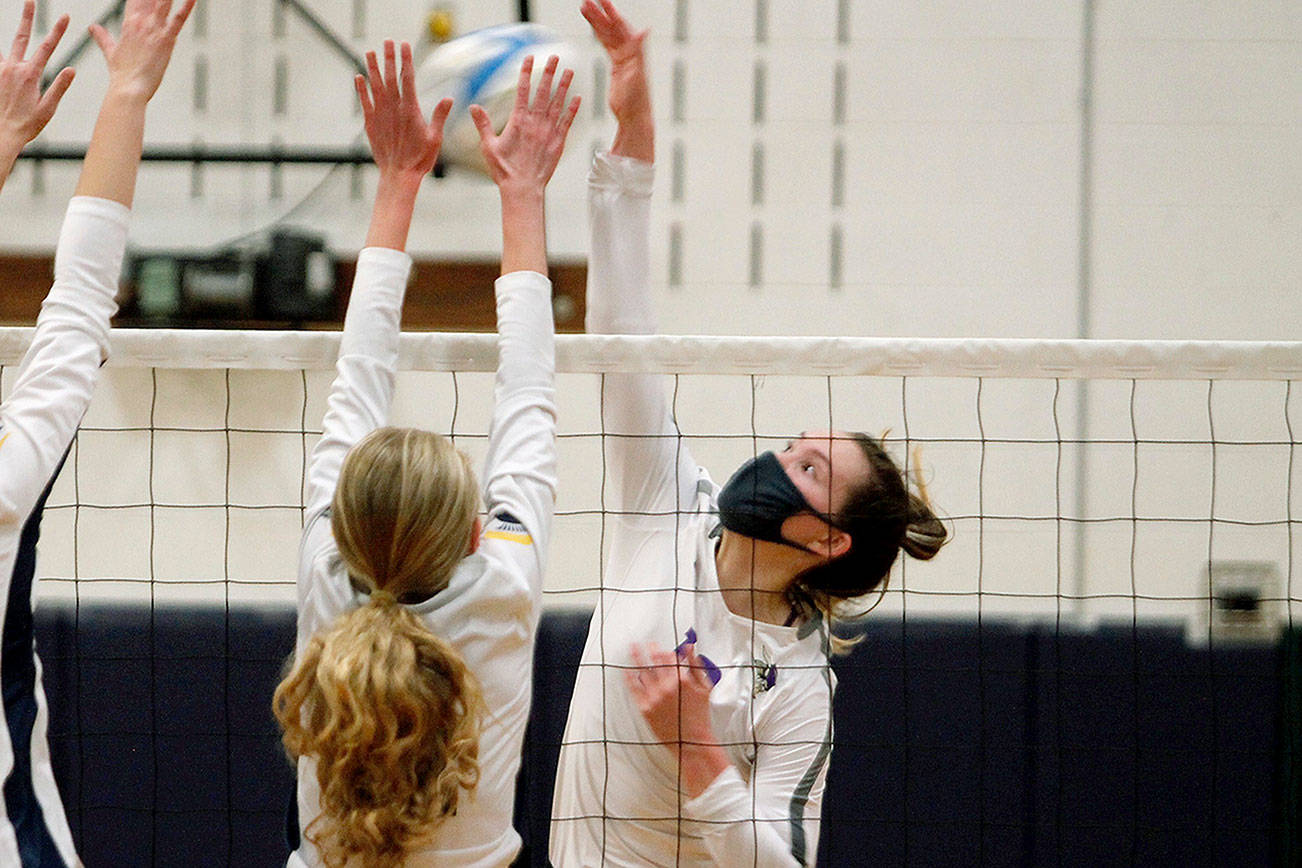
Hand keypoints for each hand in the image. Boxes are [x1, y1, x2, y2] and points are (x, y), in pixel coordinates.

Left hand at [0, 1, 74, 149]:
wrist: (1, 134)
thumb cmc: (27, 125)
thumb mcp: (48, 108)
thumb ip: (59, 86)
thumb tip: (71, 69)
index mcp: (30, 75)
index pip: (47, 47)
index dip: (58, 31)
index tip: (66, 17)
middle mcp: (13, 68)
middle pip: (22, 37)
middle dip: (28, 18)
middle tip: (30, 1)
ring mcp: (1, 71)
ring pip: (8, 49)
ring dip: (15, 41)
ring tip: (21, 36)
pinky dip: (4, 59)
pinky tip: (8, 60)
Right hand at [89, 0, 195, 101]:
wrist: (128, 89)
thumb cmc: (122, 74)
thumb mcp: (111, 52)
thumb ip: (103, 37)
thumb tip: (92, 28)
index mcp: (129, 23)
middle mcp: (141, 22)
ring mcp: (154, 29)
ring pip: (163, 1)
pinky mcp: (166, 39)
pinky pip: (178, 19)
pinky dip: (186, 7)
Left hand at [356, 40, 451, 181]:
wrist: (399, 174)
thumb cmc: (420, 159)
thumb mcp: (435, 137)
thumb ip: (439, 116)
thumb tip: (449, 99)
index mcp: (411, 110)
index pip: (408, 78)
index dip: (406, 60)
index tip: (405, 45)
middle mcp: (393, 109)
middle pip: (390, 77)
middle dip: (389, 57)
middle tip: (387, 41)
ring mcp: (380, 115)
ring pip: (375, 86)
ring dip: (372, 67)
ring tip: (370, 52)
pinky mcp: (371, 124)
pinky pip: (365, 102)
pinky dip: (361, 89)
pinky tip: (359, 77)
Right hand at [471, 54, 579, 194]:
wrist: (523, 189)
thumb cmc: (504, 170)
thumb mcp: (488, 146)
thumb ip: (482, 124)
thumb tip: (473, 106)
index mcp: (518, 122)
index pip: (522, 90)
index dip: (526, 72)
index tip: (530, 58)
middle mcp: (535, 123)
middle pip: (543, 92)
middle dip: (549, 73)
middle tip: (555, 57)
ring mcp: (548, 132)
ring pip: (558, 104)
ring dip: (564, 86)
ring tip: (569, 71)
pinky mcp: (558, 142)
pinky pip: (567, 122)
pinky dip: (572, 109)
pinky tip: (577, 97)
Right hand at [581, 0, 650, 128]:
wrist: (634, 117)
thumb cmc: (637, 100)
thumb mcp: (637, 73)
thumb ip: (639, 50)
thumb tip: (645, 30)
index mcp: (634, 52)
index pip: (621, 27)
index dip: (611, 13)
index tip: (601, 0)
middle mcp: (630, 52)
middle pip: (612, 27)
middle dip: (600, 13)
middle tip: (587, 0)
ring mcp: (623, 58)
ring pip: (608, 34)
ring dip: (597, 21)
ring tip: (584, 8)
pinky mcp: (617, 66)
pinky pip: (607, 45)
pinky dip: (599, 35)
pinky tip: (593, 27)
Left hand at [625, 642, 717, 750]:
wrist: (692, 742)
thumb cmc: (700, 716)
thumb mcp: (704, 687)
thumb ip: (696, 665)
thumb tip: (689, 648)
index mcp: (682, 680)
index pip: (669, 657)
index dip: (664, 650)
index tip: (661, 648)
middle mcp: (666, 687)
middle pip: (654, 661)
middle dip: (650, 649)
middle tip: (647, 643)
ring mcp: (654, 698)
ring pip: (642, 672)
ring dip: (637, 658)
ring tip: (633, 649)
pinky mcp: (645, 709)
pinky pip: (634, 689)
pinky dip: (630, 677)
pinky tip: (626, 670)